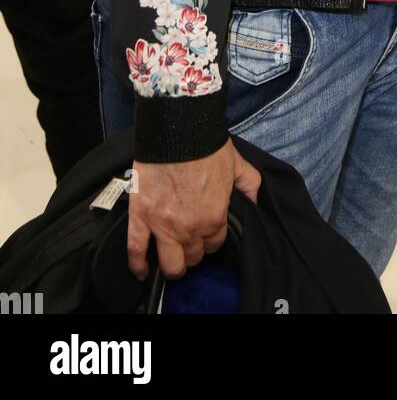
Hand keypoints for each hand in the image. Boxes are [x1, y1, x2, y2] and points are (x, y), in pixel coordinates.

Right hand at [127, 138, 260, 281]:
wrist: (178, 128)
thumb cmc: (207, 145)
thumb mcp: (237, 164)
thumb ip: (250, 185)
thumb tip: (257, 202)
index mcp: (214, 216)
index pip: (215, 244)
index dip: (211, 239)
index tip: (207, 233)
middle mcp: (190, 227)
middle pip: (193, 257)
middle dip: (193, 252)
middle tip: (190, 242)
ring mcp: (163, 225)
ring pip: (169, 263)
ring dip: (172, 264)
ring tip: (171, 259)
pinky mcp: (141, 216)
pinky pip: (136, 250)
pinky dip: (137, 265)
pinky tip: (141, 272)